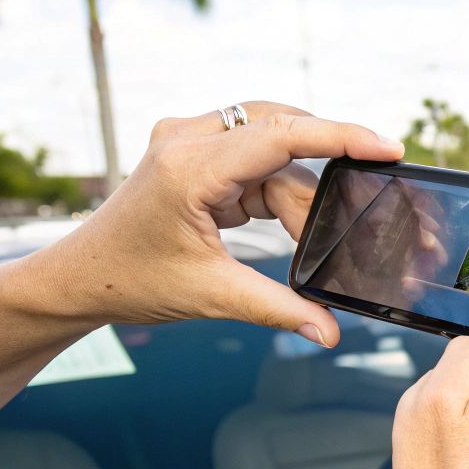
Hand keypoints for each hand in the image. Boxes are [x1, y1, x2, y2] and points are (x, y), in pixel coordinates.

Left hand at [23, 101, 403, 346]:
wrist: (81, 277)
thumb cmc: (132, 281)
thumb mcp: (212, 296)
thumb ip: (277, 309)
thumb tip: (330, 332)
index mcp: (190, 167)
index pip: (281, 135)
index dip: (341, 137)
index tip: (387, 147)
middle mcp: (189, 139)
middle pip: (285, 141)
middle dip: (317, 190)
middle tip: (334, 238)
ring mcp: (191, 140)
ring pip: (276, 152)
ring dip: (296, 198)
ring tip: (303, 244)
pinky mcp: (197, 152)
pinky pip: (259, 159)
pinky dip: (279, 193)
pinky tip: (287, 227)